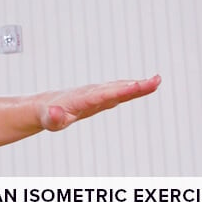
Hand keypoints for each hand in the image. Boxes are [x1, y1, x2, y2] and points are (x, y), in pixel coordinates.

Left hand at [36, 75, 160, 130]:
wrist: (45, 106)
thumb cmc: (47, 115)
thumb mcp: (48, 120)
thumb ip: (53, 118)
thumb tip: (55, 113)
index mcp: (81, 100)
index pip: (102, 95)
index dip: (118, 91)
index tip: (135, 86)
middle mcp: (91, 93)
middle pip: (115, 88)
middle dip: (135, 86)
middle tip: (155, 81)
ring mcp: (97, 93)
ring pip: (119, 87)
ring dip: (137, 85)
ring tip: (156, 81)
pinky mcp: (100, 95)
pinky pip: (118, 90)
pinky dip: (131, 87)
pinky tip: (144, 85)